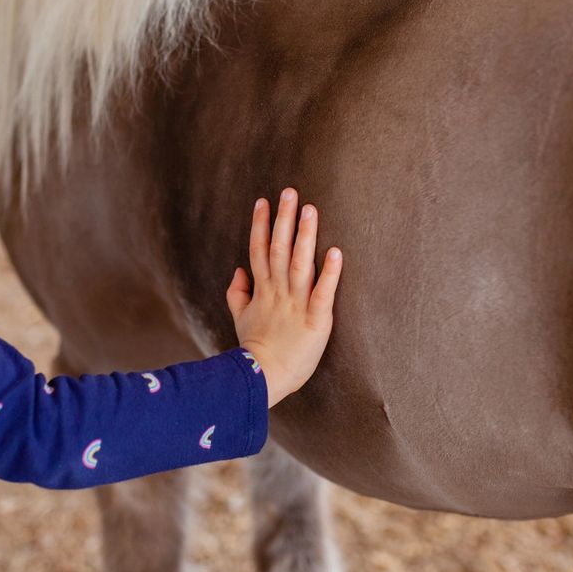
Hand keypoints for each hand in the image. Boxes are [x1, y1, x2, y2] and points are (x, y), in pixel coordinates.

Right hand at [226, 187, 342, 407]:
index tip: (264, 201)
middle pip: (278, 248)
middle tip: (290, 192)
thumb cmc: (254, 351)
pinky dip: (329, 273)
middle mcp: (278, 292)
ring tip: (310, 210)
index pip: (259, 250)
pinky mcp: (316, 320)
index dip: (261, 225)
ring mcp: (296, 304)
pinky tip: (335, 252)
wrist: (263, 379)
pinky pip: (323, 293)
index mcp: (262, 291)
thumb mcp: (240, 319)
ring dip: (305, 236)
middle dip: (284, 219)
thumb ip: (237, 294)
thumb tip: (238, 271)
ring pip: (299, 263)